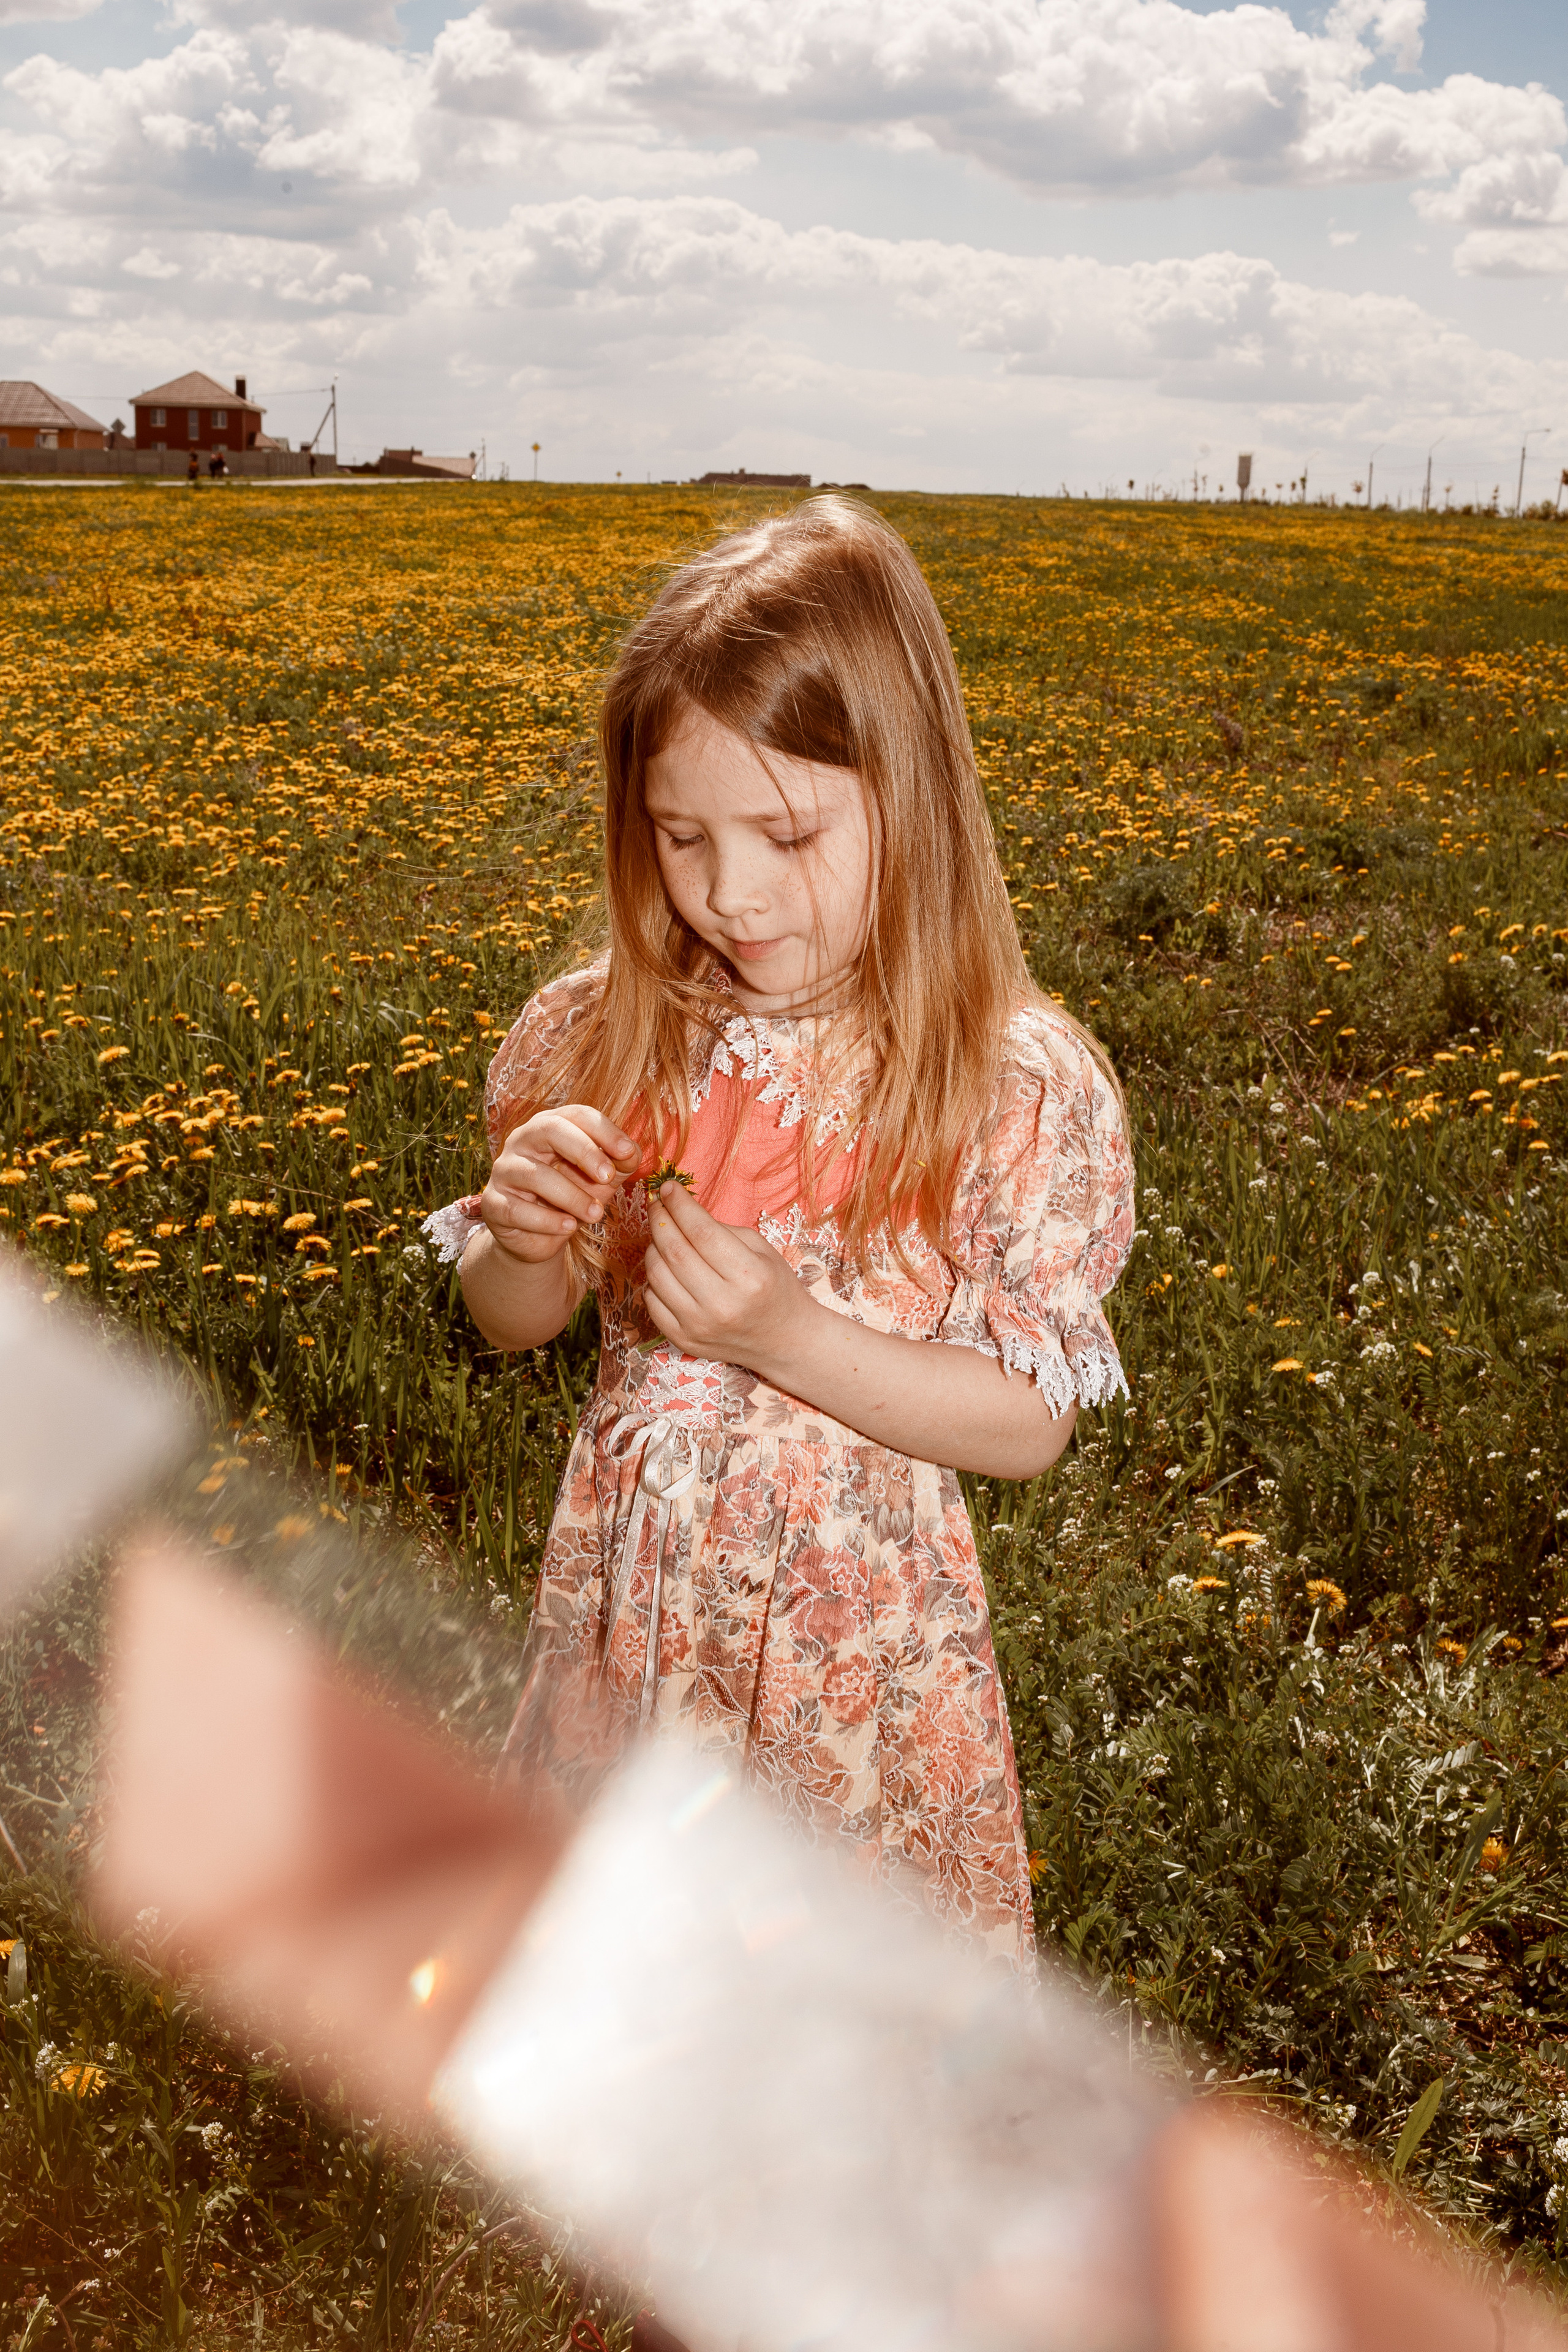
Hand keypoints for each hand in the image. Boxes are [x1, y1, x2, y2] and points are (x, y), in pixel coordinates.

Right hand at [479, 1107, 640, 1264]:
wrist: (540, 1236)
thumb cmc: (573, 1196)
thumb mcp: (603, 1178)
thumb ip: (621, 1162)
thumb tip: (632, 1151)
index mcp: (550, 1126)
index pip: (576, 1114)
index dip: (603, 1130)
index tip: (627, 1151)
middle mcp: (522, 1140)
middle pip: (549, 1130)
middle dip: (584, 1151)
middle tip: (608, 1177)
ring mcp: (504, 1170)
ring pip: (535, 1175)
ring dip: (572, 1196)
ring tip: (595, 1214)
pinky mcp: (493, 1203)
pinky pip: (518, 1210)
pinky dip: (548, 1221)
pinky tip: (569, 1227)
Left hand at [643, 1180, 814, 1370]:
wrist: (784, 1340)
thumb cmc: (775, 1288)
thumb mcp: (762, 1250)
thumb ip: (721, 1230)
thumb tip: (679, 1209)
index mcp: (749, 1276)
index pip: (701, 1231)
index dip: (680, 1204)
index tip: (669, 1188)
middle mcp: (722, 1304)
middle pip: (674, 1250)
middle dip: (660, 1219)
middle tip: (658, 1205)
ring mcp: (699, 1325)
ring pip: (656, 1274)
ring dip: (653, 1247)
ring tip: (663, 1236)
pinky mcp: (683, 1340)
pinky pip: (651, 1300)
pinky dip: (653, 1279)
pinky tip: (666, 1268)